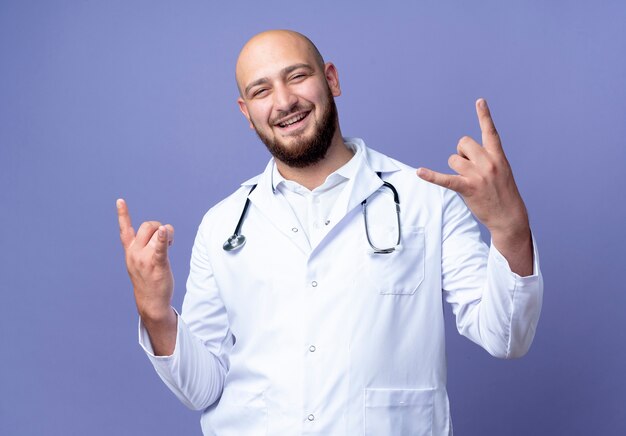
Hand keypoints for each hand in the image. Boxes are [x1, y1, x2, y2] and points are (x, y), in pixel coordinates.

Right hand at [117, 198, 174, 320]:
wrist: (150, 302)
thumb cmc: (148, 280)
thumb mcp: (140, 262)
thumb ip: (144, 246)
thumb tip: (159, 230)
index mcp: (130, 251)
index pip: (125, 230)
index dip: (123, 214)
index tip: (120, 200)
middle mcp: (135, 253)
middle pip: (147, 226)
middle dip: (158, 226)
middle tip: (164, 239)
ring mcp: (145, 258)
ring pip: (157, 232)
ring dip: (167, 234)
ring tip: (169, 245)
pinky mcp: (157, 264)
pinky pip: (159, 248)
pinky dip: (162, 239)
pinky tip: (164, 232)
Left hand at [417, 99, 532, 275]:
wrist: (509, 216)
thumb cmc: (502, 193)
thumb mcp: (501, 171)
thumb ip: (487, 158)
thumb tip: (463, 156)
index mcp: (498, 156)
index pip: (490, 132)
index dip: (484, 116)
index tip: (479, 101)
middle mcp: (489, 162)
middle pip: (463, 143)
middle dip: (461, 153)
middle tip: (468, 168)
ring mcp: (479, 175)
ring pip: (454, 159)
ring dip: (455, 169)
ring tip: (466, 181)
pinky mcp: (468, 188)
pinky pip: (445, 179)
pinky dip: (431, 176)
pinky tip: (419, 172)